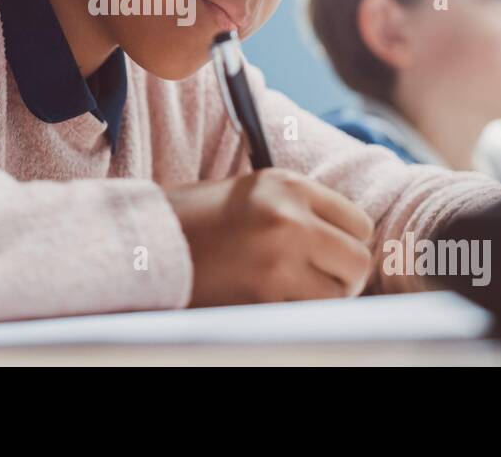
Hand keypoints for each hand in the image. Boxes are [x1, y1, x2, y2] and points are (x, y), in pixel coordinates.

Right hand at [163, 168, 373, 306]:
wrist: (141, 243)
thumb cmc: (198, 220)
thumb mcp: (253, 193)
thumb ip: (302, 209)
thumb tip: (355, 242)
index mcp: (287, 186)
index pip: (359, 222)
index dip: (347, 242)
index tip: (330, 252)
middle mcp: (288, 218)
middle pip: (358, 261)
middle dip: (345, 276)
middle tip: (321, 280)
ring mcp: (277, 260)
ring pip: (339, 294)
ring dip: (321, 298)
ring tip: (290, 290)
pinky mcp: (261, 298)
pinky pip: (305, 315)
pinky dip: (292, 313)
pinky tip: (266, 299)